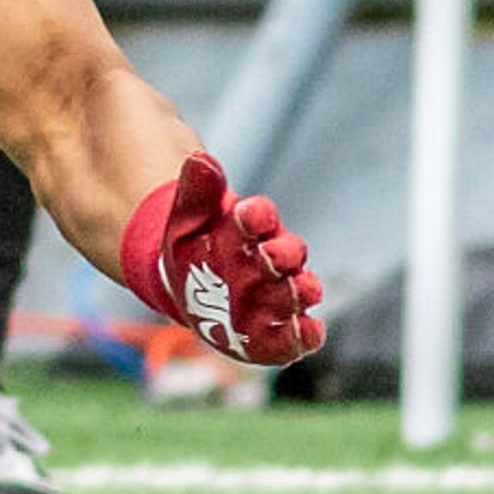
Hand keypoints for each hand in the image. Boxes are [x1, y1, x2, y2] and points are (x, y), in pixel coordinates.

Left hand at [121, 153, 324, 366]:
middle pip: (285, 255)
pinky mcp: (275, 329)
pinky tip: (307, 331)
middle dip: (281, 255)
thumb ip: (197, 190)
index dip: (255, 216)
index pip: (258, 217)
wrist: (187, 284)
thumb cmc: (193, 244)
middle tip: (271, 254)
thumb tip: (200, 158)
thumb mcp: (187, 217)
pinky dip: (303, 333)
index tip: (248, 213)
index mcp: (250, 228)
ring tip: (296, 289)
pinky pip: (295, 334)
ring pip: (296, 290)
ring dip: (297, 290)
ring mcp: (277, 293)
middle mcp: (271, 259)